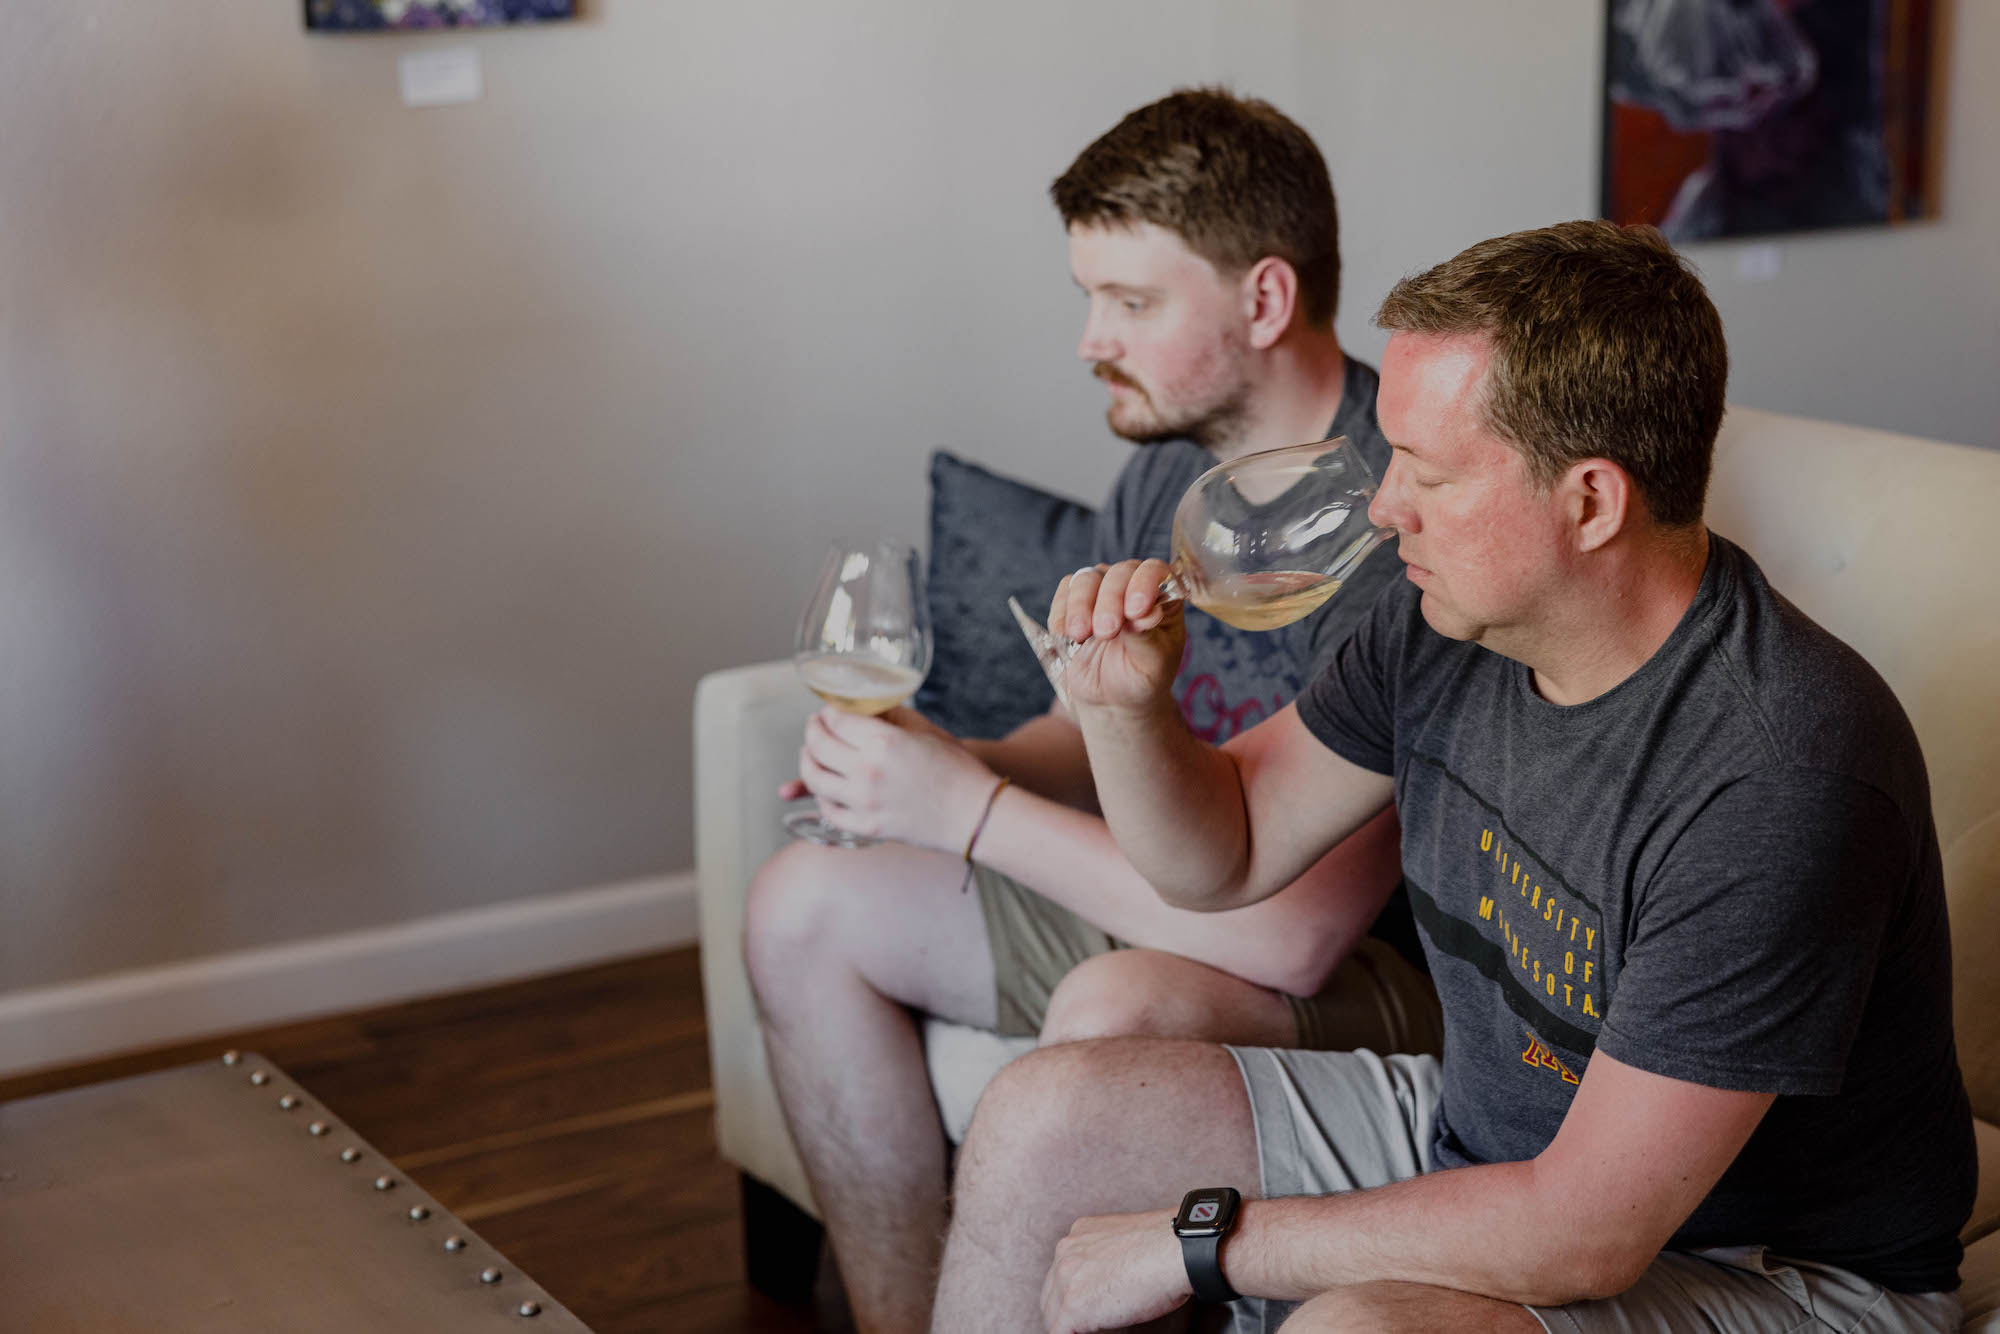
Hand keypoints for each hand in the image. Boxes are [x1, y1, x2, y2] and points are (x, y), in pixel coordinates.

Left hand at [784, 706, 998, 850]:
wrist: (974, 814)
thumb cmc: (956, 769)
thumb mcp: (925, 730)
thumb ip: (891, 715)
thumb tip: (864, 706)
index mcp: (884, 742)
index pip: (836, 720)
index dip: (827, 712)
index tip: (828, 711)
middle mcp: (868, 771)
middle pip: (818, 746)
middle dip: (812, 732)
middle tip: (815, 727)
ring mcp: (865, 802)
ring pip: (816, 779)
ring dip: (807, 762)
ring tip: (811, 755)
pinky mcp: (868, 827)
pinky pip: (829, 810)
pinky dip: (821, 796)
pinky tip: (826, 788)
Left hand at [1040, 1209, 1190, 1333]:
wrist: (1176, 1251)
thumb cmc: (1167, 1248)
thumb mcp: (1127, 1241)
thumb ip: (1109, 1257)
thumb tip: (1111, 1279)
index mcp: (1079, 1233)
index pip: (1064, 1271)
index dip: (1074, 1292)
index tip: (1089, 1304)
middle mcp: (1066, 1250)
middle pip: (1051, 1292)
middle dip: (1064, 1310)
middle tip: (1085, 1325)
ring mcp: (1066, 1278)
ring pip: (1052, 1315)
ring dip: (1069, 1325)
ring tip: (1089, 1331)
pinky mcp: (1073, 1306)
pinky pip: (1059, 1332)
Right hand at [1048, 560, 1185, 712]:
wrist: (1111, 697)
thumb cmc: (1140, 677)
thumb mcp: (1152, 663)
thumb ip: (1147, 636)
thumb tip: (1146, 612)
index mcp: (1162, 596)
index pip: (1155, 571)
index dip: (1144, 583)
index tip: (1136, 610)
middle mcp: (1131, 585)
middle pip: (1119, 573)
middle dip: (1110, 600)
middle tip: (1106, 632)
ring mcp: (1101, 590)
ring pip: (1087, 579)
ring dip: (1081, 605)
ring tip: (1081, 635)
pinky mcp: (1074, 601)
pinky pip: (1064, 593)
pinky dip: (1061, 612)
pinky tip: (1066, 635)